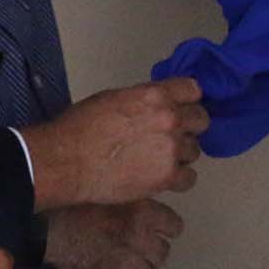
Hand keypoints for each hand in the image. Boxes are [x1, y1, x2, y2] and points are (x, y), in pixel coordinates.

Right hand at [20, 78, 208, 209]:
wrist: (67, 161)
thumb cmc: (81, 127)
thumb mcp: (115, 98)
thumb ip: (145, 99)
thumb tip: (159, 105)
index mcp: (156, 95)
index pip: (193, 90)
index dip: (187, 99)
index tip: (181, 107)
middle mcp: (170, 119)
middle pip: (201, 120)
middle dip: (188, 127)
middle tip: (170, 136)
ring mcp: (171, 149)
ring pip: (194, 150)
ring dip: (180, 154)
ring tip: (158, 160)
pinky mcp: (167, 176)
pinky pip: (189, 178)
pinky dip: (177, 178)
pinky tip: (161, 177)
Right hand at [45, 200, 183, 268]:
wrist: (50, 226)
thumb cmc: (79, 203)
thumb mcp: (114, 192)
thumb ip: (137, 202)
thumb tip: (152, 211)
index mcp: (143, 212)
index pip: (175, 227)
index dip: (165, 229)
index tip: (156, 230)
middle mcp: (139, 237)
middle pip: (162, 253)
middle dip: (151, 251)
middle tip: (136, 247)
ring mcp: (126, 262)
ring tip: (123, 263)